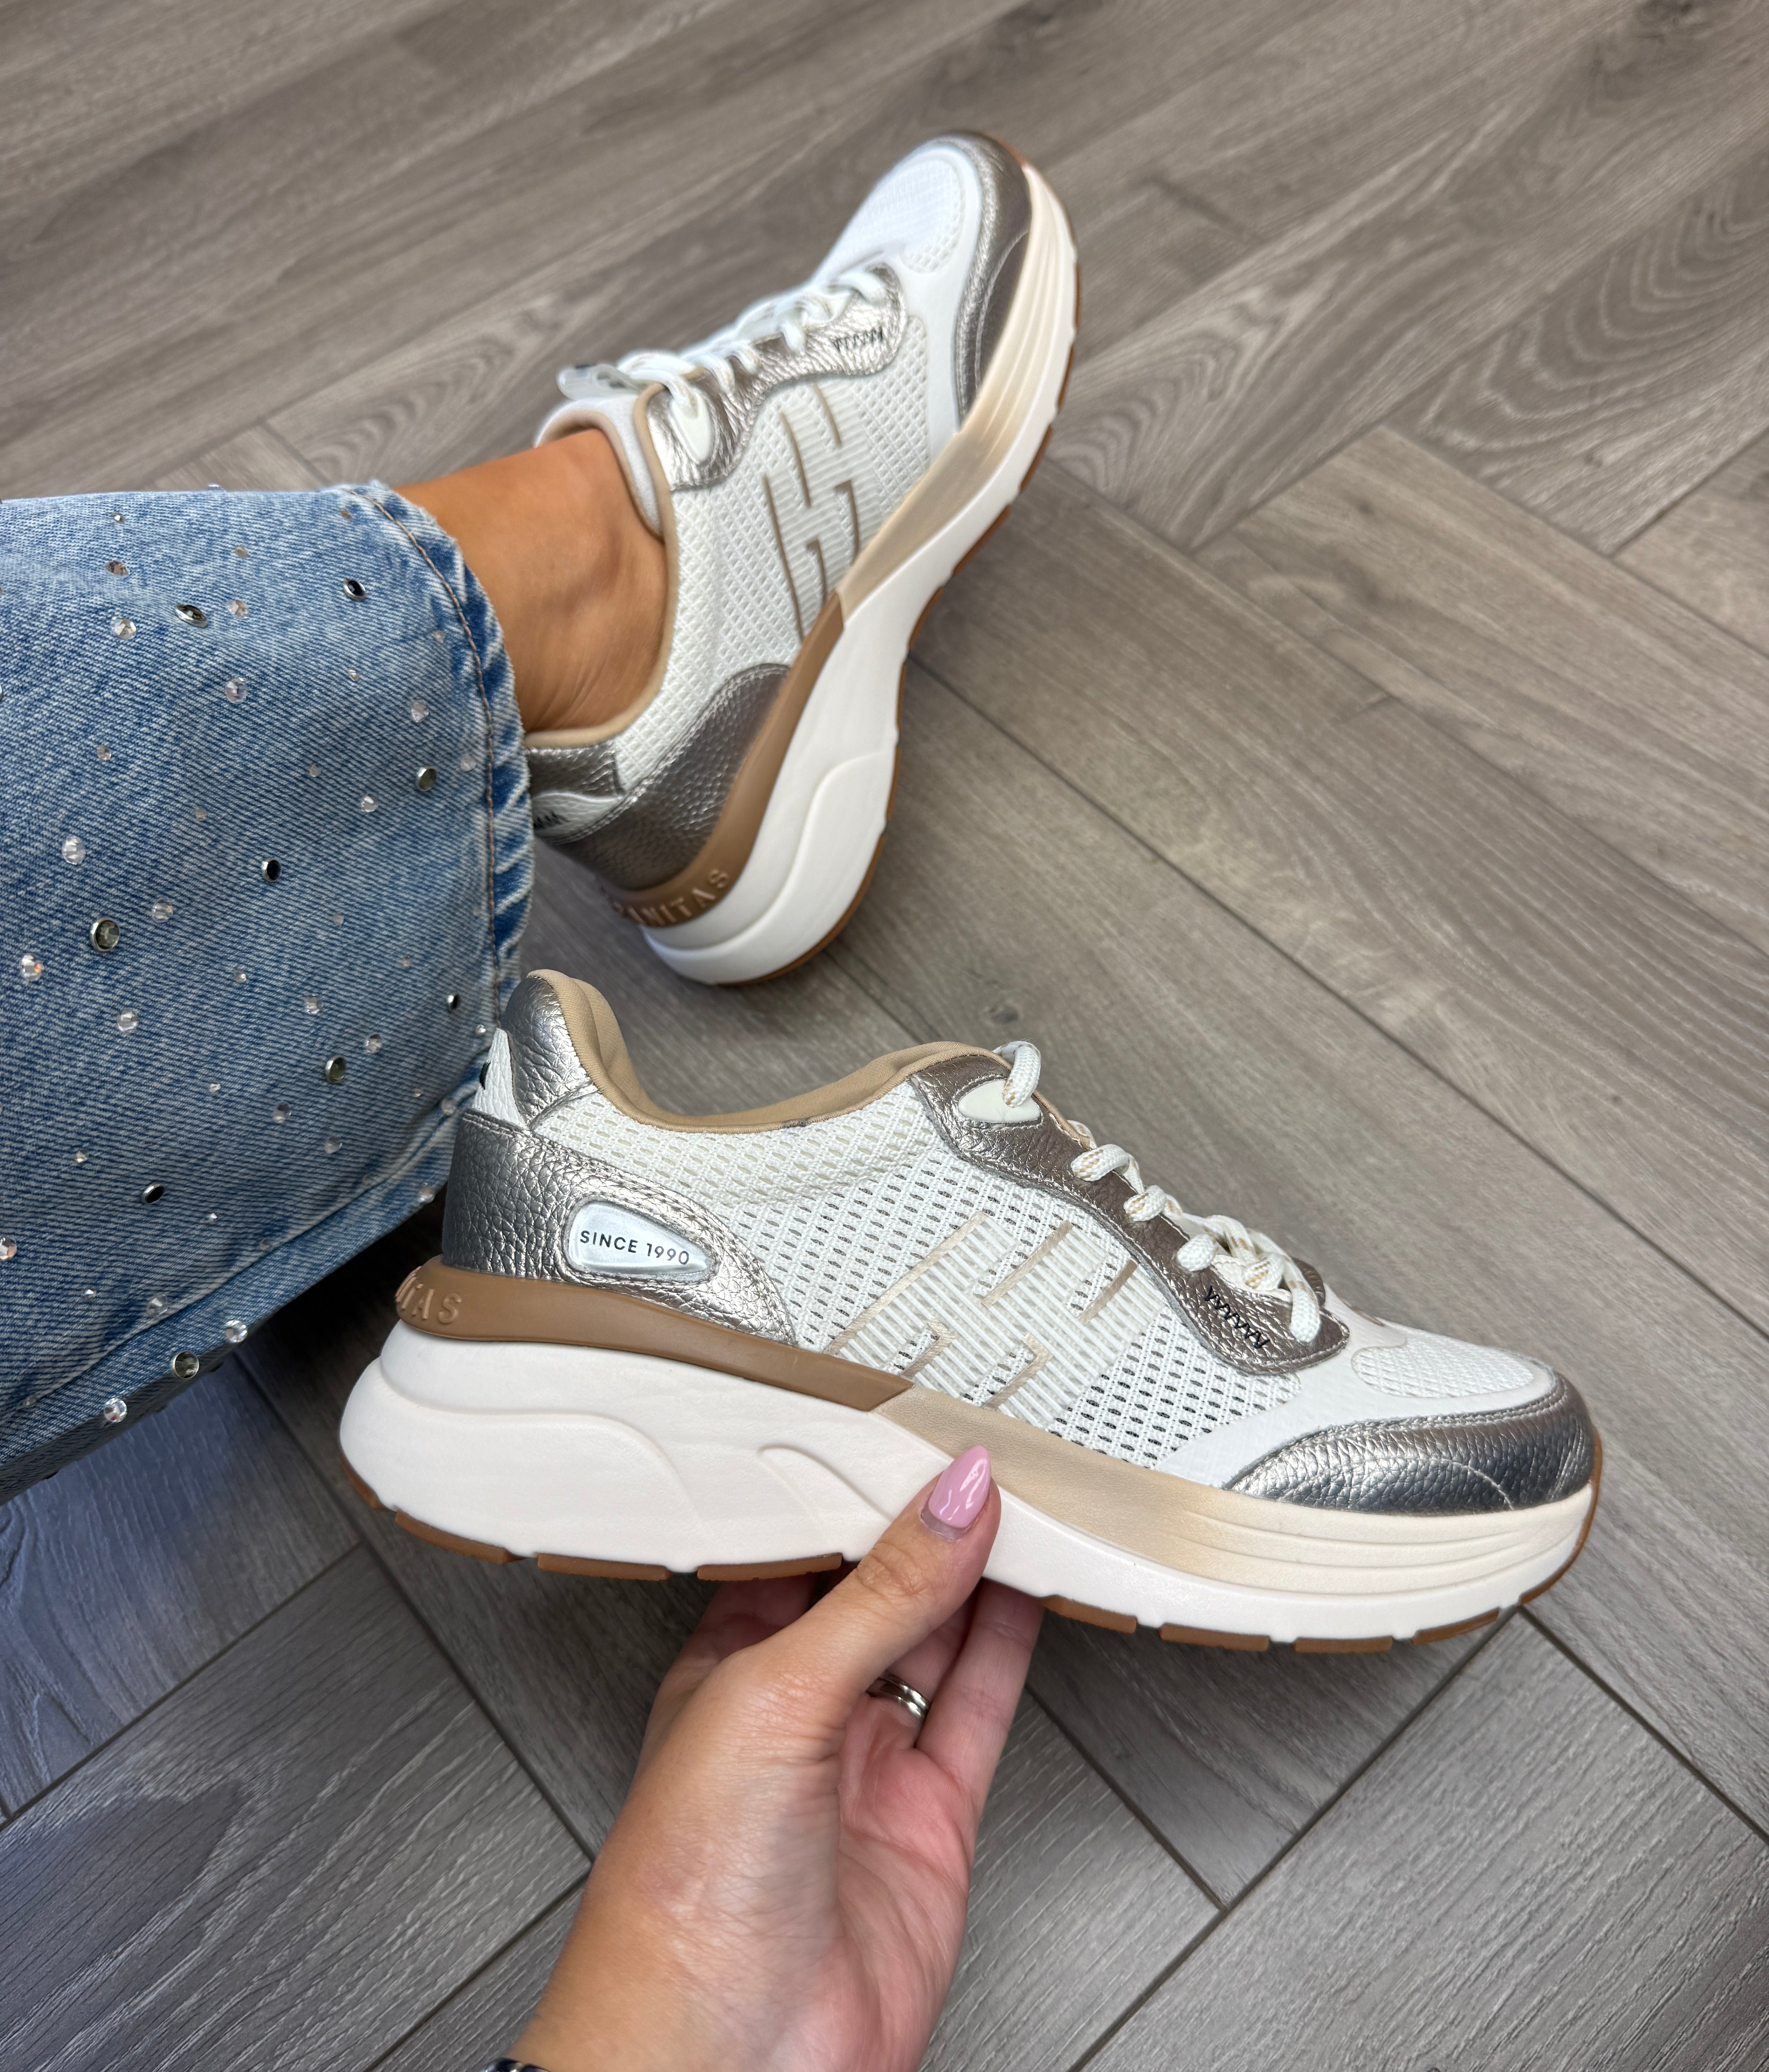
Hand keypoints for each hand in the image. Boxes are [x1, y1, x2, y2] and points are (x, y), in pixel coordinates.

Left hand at [514, 1446, 1041, 2071]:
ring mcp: (865, 1766)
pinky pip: (978, 1709)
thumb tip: (950, 1498)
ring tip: (1022, 1495)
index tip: (907, 1426)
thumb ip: (879, 1593)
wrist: (728, 2058)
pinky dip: (1012, 1646)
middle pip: (876, 1589)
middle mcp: (796, 1712)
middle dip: (924, 1522)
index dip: (856, 1487)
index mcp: (725, 1667)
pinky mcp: (929, 1819)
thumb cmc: (684, 1895)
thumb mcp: (776, 1694)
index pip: (802, 1548)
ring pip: (936, 1640)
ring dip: (978, 1571)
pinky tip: (1032, 1588)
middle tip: (979, 1447)